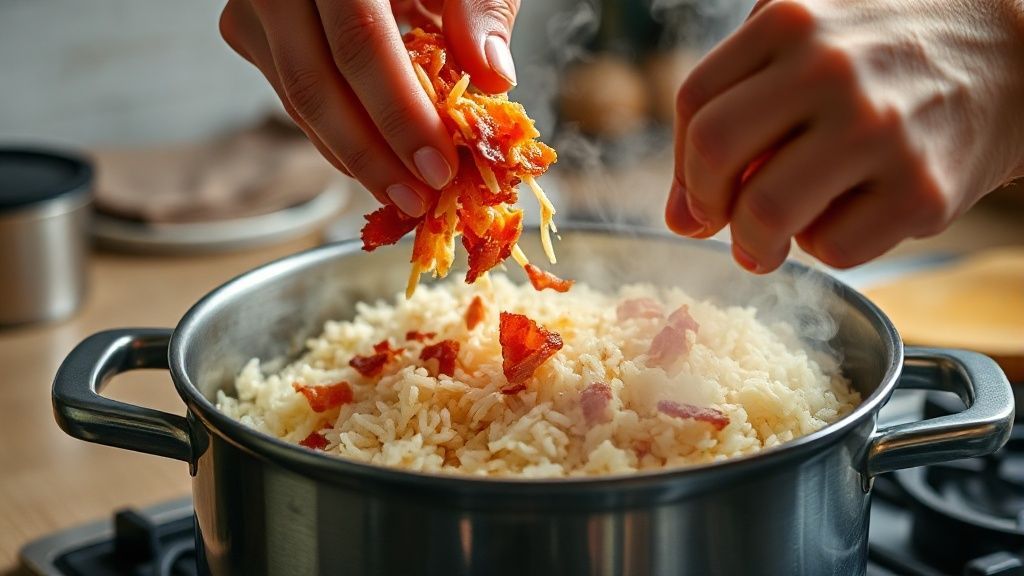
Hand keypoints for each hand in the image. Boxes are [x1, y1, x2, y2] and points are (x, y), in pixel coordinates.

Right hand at [219, 0, 520, 216]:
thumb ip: (478, 8)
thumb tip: (494, 77)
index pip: (361, 43)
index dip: (399, 115)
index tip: (438, 168)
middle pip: (315, 84)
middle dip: (371, 155)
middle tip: (419, 200)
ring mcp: (257, 6)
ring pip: (298, 101)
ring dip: (353, 157)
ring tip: (406, 195)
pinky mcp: (255, 32)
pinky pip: (294, 99)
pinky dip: (339, 136)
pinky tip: (380, 164)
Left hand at [666, 0, 1023, 271]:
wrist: (1013, 52)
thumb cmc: (884, 50)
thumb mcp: (804, 40)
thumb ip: (733, 106)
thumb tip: (681, 218)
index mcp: (791, 22)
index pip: (694, 104)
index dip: (683, 162)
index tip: (702, 190)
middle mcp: (831, 70)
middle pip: (714, 155)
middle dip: (706, 204)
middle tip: (724, 220)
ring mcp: (880, 130)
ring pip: (764, 214)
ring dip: (753, 244)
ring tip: (767, 242)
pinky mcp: (923, 190)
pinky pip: (833, 250)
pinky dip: (824, 247)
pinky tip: (845, 217)